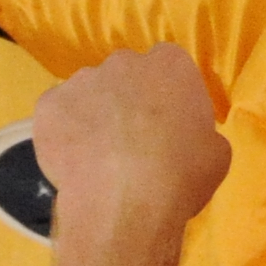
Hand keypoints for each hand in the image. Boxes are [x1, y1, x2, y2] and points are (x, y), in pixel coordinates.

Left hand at [32, 46, 232, 239]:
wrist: (125, 203)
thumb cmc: (181, 177)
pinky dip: (64, 132)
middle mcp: (124, 62)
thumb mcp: (216, 154)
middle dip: (127, 99)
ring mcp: (82, 80)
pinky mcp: (49, 103)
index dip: (165, 94)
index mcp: (170, 65)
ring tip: (99, 156)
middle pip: (125, 74)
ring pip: (89, 93)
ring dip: (94, 115)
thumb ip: (199, 131)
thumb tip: (187, 136)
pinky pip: (58, 114)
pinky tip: (74, 161)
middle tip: (131, 139)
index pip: (168, 65)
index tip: (165, 122)